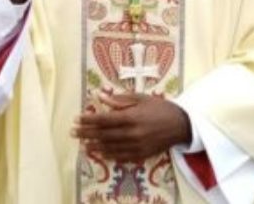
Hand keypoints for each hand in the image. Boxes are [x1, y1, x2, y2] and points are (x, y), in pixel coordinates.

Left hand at [72, 93, 191, 162]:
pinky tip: (100, 154)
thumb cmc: (159, 107)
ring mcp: (136, 146)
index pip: (104, 120)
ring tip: (83, 145)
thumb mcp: (140, 98)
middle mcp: (132, 133)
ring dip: (95, 146)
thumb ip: (119, 100)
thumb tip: (100, 96)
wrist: (180, 125)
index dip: (88, 120)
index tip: (76, 119)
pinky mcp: (142, 155)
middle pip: (104, 135)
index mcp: (131, 117)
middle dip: (87, 133)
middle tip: (73, 132)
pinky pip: (122, 157)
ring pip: (110, 148)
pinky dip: (109, 155)